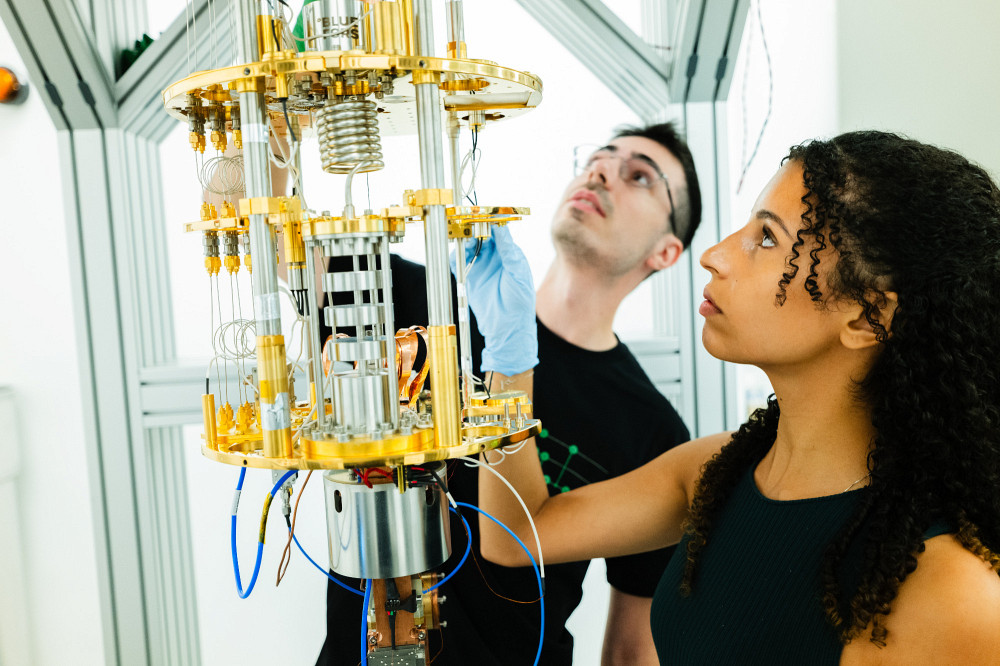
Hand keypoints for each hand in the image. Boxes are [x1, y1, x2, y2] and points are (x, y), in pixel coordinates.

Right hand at [451, 225, 536, 374]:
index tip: (481, 217)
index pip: (498, 232)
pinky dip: (455, 258)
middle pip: (481, 236)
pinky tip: (457, 258)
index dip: (489, 223)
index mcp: (510, 254)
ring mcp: (481, 267)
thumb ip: (508, 250)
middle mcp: (495, 257)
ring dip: (464, 243)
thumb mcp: (517, 273)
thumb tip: (501, 227)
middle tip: (469, 230)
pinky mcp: (470, 277)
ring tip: (464, 244)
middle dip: (474, 230)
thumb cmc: (519, 302)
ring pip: (468, 247)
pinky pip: (458, 263)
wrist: (507, 327)